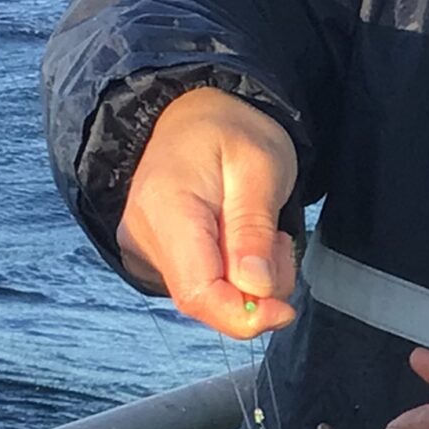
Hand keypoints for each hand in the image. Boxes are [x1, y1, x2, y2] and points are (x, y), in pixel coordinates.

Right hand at [115, 87, 297, 338]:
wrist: (193, 112)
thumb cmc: (230, 131)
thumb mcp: (260, 167)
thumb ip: (255, 230)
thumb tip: (256, 288)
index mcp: (167, 209)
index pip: (198, 293)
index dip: (243, 315)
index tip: (284, 310)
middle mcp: (144, 236)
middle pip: (205, 300)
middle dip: (255, 291)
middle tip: (278, 242)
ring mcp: (144, 247)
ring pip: (207, 296)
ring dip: (248, 280)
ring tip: (259, 230)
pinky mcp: (153, 255)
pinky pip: (201, 285)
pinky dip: (232, 274)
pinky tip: (239, 238)